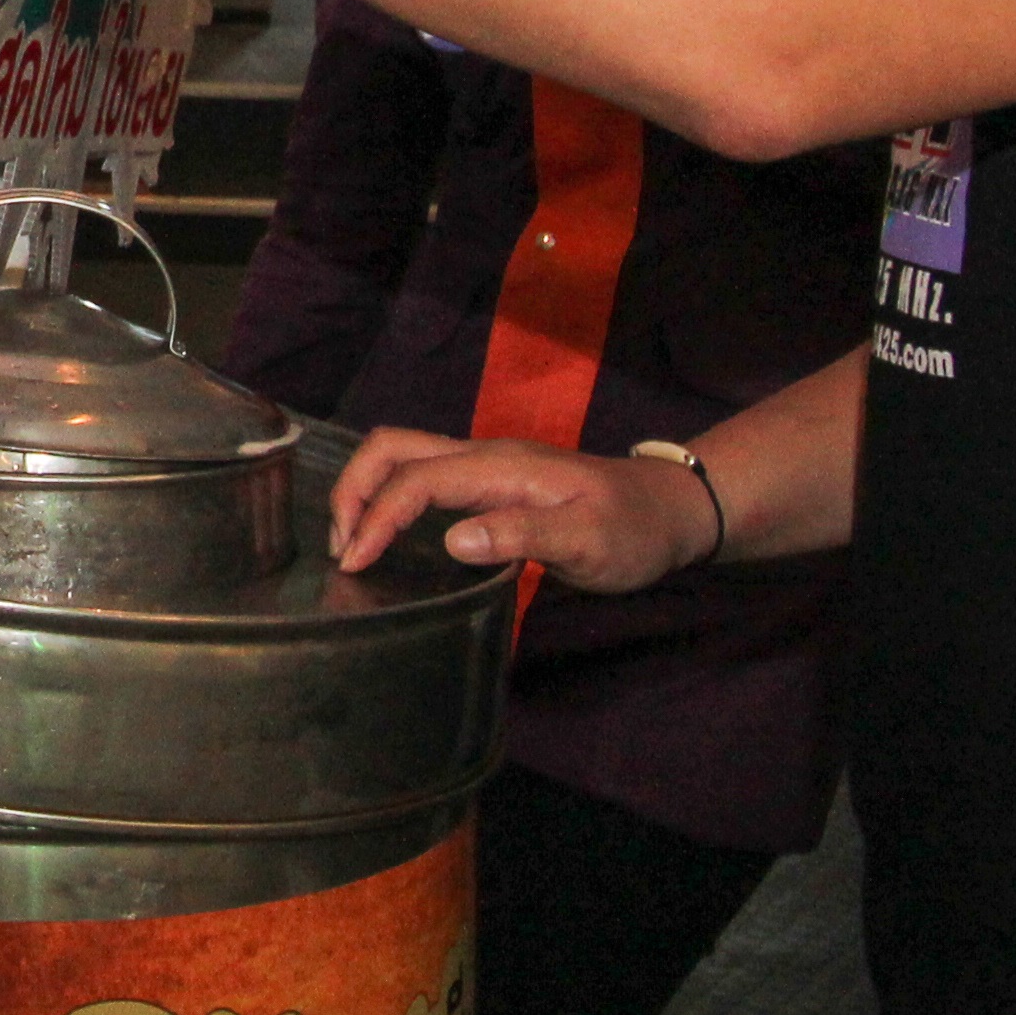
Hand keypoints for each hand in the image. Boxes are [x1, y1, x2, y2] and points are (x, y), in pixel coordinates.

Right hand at [326, 426, 716, 591]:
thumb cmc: (636, 529)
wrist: (672, 509)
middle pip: (393, 448)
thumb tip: (453, 539)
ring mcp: (487, 466)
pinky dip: (389, 498)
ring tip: (354, 544)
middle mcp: (485, 456)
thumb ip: (524, 534)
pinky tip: (390, 537)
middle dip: (353, 491)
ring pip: (403, 456)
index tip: (355, 565)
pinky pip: (422, 475)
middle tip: (343, 550)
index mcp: (502, 467)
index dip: (377, 518)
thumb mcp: (591, 541)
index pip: (417, 480)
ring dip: (367, 492)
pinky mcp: (491, 483)